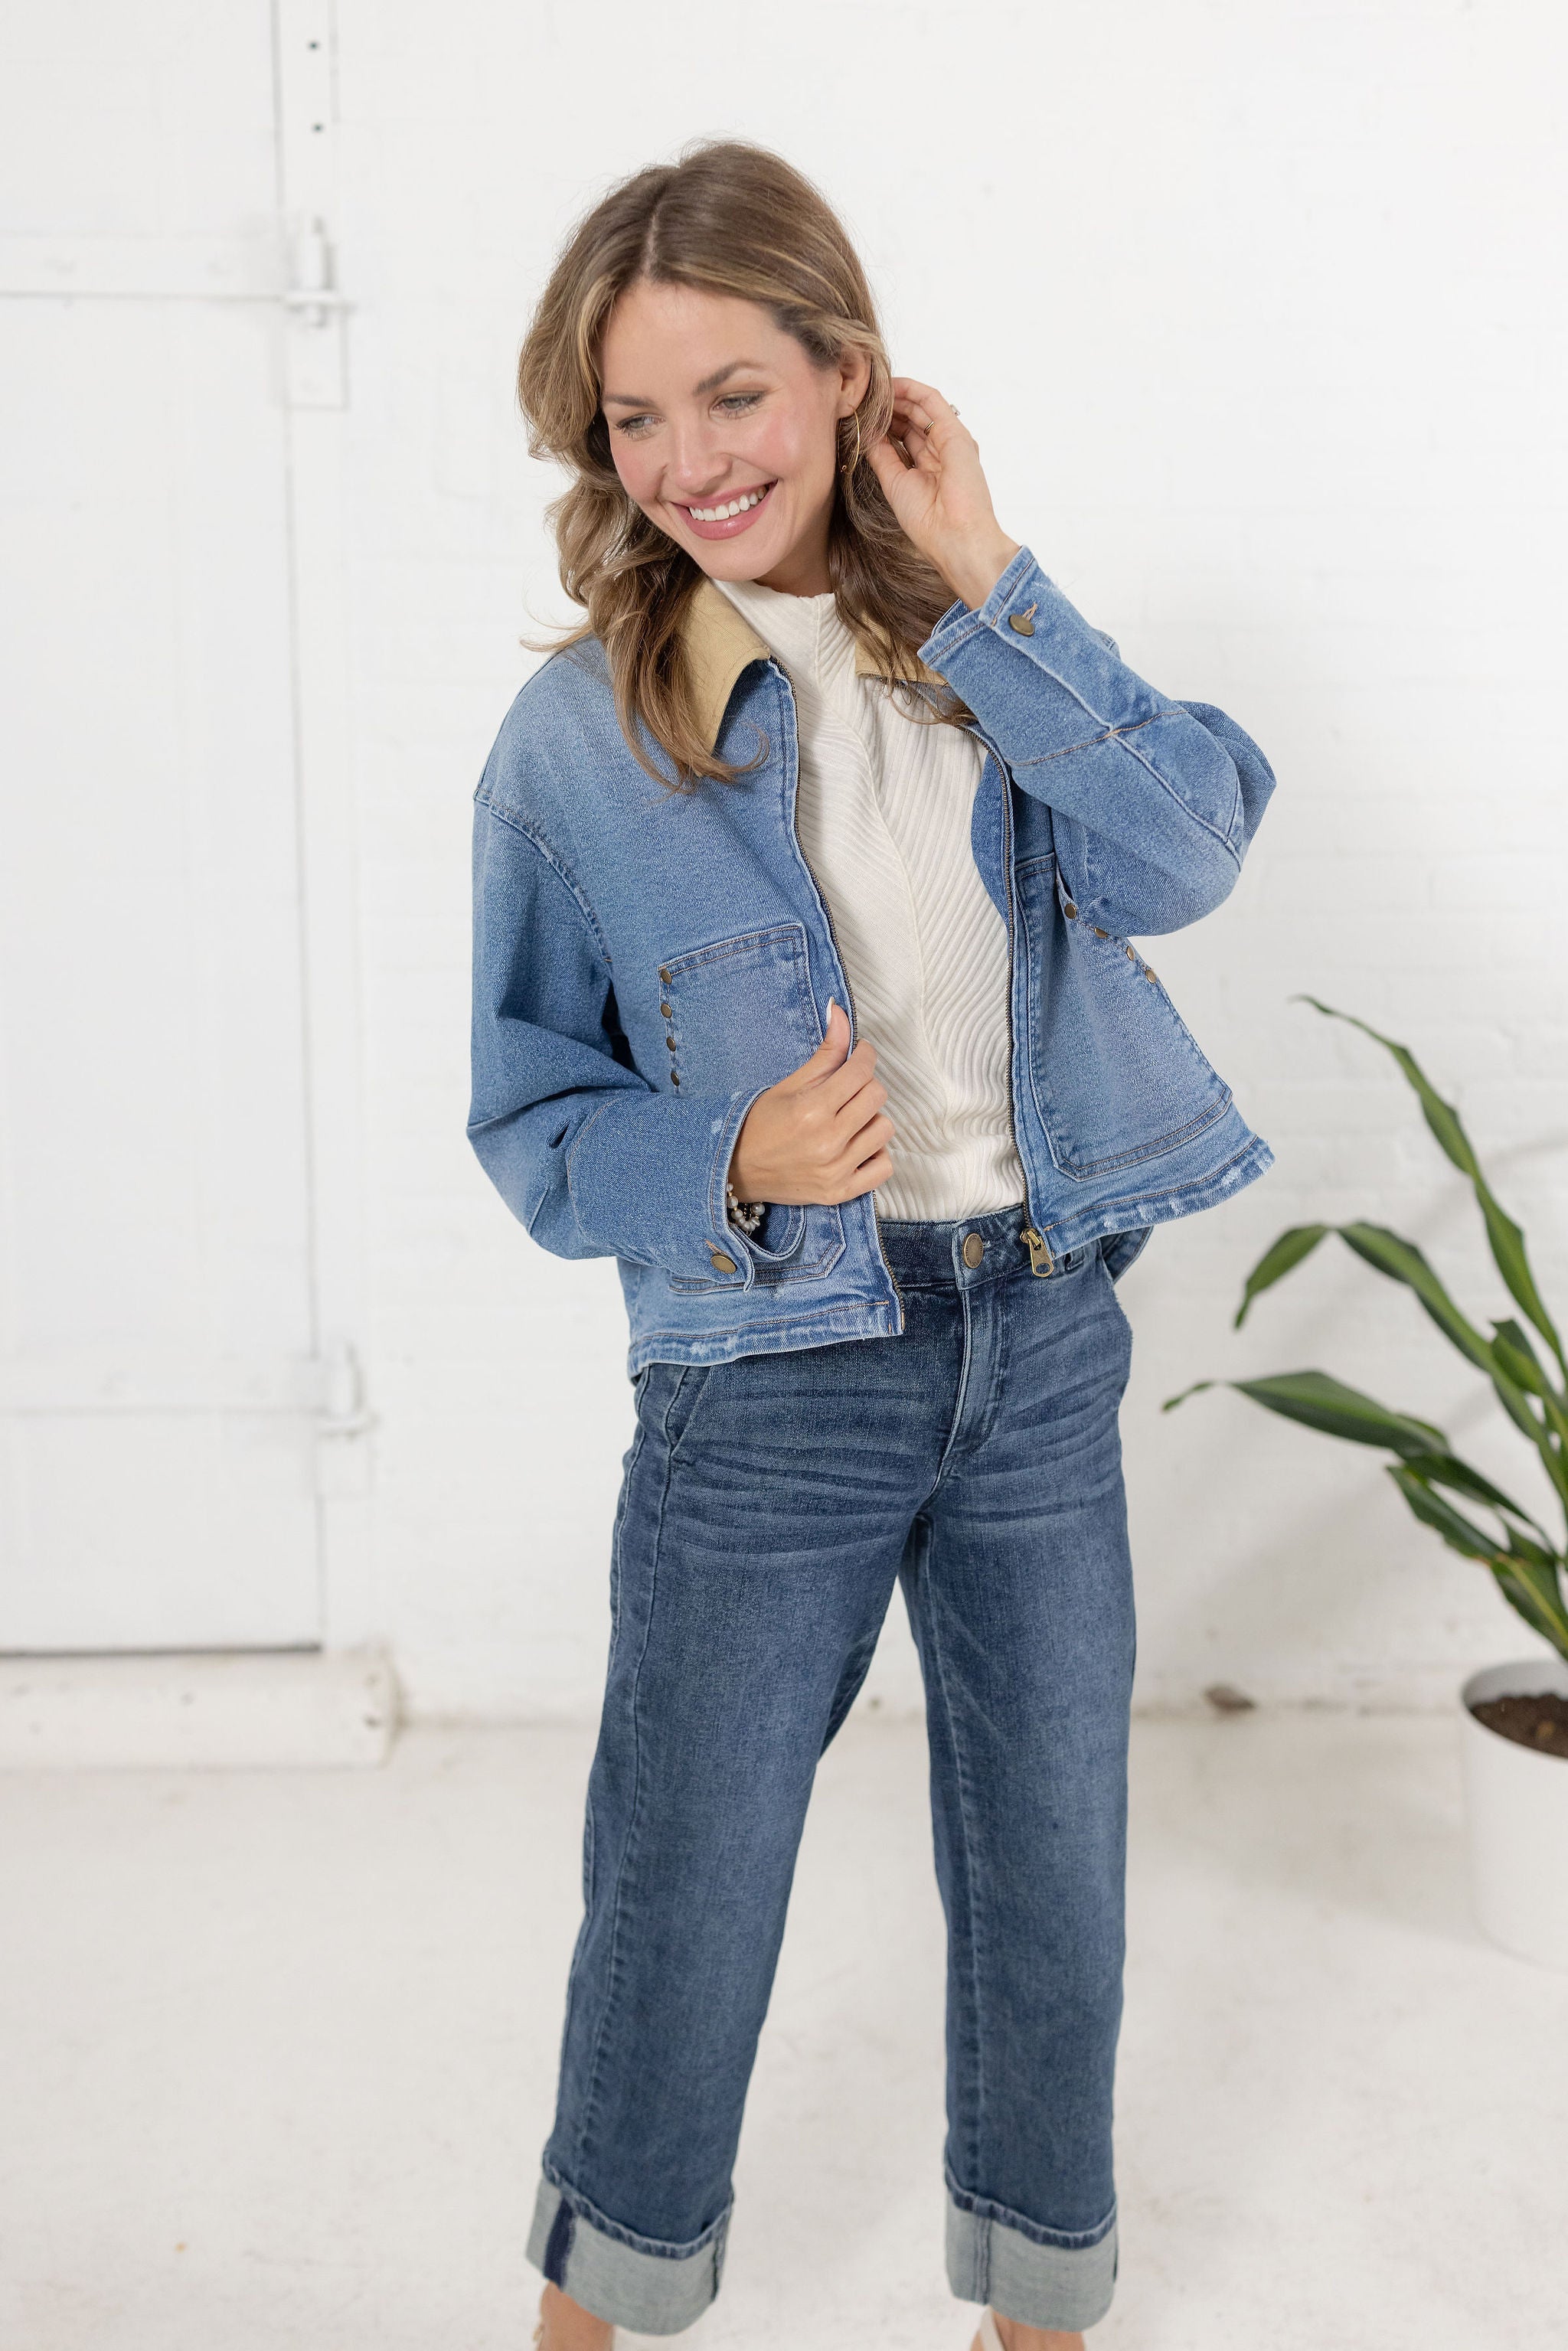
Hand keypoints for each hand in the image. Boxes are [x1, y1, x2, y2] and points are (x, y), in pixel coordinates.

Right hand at [728, 1000, 893, 1206]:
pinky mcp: (840, 1192)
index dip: (865, 1055)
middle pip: (876, 1096)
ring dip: (871, 1119)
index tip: (860, 1053)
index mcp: (812, 1110)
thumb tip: (841, 1012)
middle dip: (866, 1084)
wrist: (736, 1171)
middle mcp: (827, 1141)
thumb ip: (825, 1053)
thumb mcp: (789, 1085)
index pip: (861, 1071)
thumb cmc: (760, 1125)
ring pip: (884, 1129)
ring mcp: (836, 1170)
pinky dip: (876, 1154)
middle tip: (849, 1087)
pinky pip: (883, 1168)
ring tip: (850, 1119)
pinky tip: (856, 1146)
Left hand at [865, 377, 1019, 611]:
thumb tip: (866, 433)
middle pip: (910, 422)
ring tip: (871, 390)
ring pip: (920, 408)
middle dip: (887, 410)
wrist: (954, 534)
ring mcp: (949, 441)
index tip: (860, 417)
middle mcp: (940, 453)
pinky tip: (891, 385)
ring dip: (896, 397)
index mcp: (927, 470)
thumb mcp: (894, 482)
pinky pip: (932, 401)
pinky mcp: (955, 431)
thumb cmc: (927, 520)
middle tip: (862, 399)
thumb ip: (882, 456)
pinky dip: (911, 390)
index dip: (883, 426)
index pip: (903, 438)